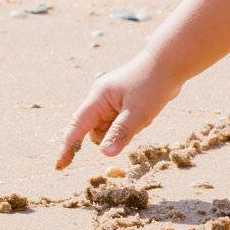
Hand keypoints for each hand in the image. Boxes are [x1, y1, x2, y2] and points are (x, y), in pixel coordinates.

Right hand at [54, 49, 182, 169]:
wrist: (169, 64)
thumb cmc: (152, 85)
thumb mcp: (138, 113)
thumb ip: (120, 133)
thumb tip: (104, 154)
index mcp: (98, 98)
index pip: (77, 126)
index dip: (68, 146)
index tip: (60, 165)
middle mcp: (100, 99)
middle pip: (95, 130)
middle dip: (112, 135)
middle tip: (133, 125)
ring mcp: (111, 101)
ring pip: (110, 128)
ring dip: (124, 130)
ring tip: (143, 115)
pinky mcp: (122, 103)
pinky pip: (121, 123)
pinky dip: (131, 124)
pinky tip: (145, 113)